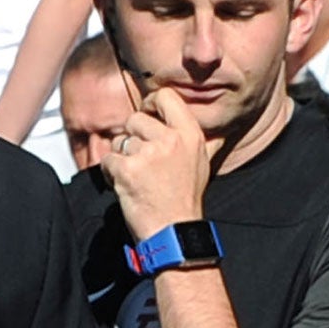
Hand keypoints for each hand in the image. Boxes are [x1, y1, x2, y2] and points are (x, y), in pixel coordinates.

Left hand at [100, 85, 209, 240]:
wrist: (173, 231)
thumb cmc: (185, 199)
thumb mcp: (203, 165)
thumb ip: (208, 143)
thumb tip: (220, 131)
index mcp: (190, 134)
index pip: (165, 96)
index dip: (151, 103)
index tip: (148, 116)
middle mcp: (171, 139)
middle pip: (135, 118)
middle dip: (133, 138)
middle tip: (143, 162)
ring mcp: (148, 153)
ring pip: (120, 140)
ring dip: (121, 157)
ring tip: (138, 177)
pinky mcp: (128, 169)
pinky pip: (108, 159)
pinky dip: (111, 172)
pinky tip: (126, 186)